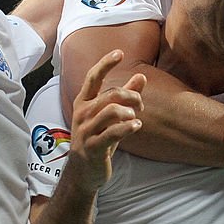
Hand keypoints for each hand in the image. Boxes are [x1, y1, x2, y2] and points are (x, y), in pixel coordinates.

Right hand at [67, 50, 144, 192]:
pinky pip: (113, 132)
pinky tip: (136, 126)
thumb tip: (141, 76)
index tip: (120, 52)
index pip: (93, 77)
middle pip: (111, 94)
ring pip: (112, 111)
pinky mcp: (93, 147)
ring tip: (136, 118)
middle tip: (140, 105)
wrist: (83, 171)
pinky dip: (128, 127)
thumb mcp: (109, 117)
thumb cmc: (97, 139)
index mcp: (84, 103)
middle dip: (131, 96)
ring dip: (130, 112)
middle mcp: (82, 114)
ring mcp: (85, 130)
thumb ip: (124, 96)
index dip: (106, 63)